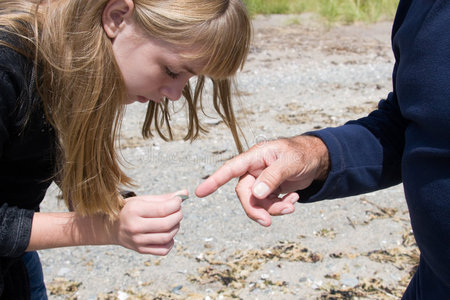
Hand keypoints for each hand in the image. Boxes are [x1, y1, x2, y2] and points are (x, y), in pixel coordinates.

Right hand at [111, 190, 186, 255]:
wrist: (111, 227)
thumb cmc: (130, 210)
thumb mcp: (143, 200)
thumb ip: (164, 198)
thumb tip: (185, 193)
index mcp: (134, 210)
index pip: (163, 209)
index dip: (176, 204)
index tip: (179, 200)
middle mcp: (134, 227)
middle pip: (167, 224)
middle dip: (178, 216)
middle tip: (178, 211)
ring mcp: (137, 241)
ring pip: (167, 237)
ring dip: (176, 228)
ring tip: (173, 221)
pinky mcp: (141, 250)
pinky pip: (164, 250)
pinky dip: (170, 242)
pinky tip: (167, 233)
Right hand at [195, 135, 328, 225]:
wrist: (317, 159)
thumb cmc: (302, 154)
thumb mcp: (290, 163)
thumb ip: (272, 177)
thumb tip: (255, 194)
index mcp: (255, 157)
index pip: (230, 169)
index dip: (214, 181)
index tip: (199, 192)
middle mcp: (254, 170)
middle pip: (244, 194)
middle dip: (256, 209)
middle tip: (269, 222)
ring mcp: (261, 181)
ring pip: (257, 202)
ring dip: (273, 209)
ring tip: (292, 205)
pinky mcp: (269, 190)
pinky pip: (268, 205)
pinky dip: (280, 207)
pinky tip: (294, 199)